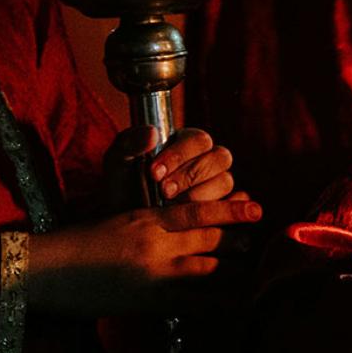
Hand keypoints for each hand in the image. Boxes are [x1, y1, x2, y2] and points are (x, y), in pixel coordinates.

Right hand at [27, 197, 262, 316]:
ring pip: (208, 268)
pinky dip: (218, 303)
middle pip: (210, 238)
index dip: (231, 208)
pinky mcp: (149, 301)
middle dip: (237, 240)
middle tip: (258, 241)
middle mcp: (154, 242)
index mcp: (146, 217)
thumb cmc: (78, 243)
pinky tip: (236, 304)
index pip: (198, 210)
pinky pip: (194, 302)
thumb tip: (180, 211)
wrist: (43, 271)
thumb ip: (150, 215)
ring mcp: (153, 273)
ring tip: (255, 270)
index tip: (256, 206)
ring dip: (234, 270)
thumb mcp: (116, 216)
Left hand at [104, 127, 235, 208]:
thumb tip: (152, 133)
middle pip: (220, 158)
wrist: (124, 219)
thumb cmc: (123, 186)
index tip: (155, 172)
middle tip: (164, 190)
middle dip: (191, 175)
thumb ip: (129, 143)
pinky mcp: (219, 208)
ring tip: (174, 205)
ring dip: (201, 194)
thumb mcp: (118, 162)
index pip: (199, 140)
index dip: (180, 155)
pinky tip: (205, 217)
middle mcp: (206, 161)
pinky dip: (225, 207)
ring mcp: (215, 184)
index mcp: (187, 142)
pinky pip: (233, 204)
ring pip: (225, 181)